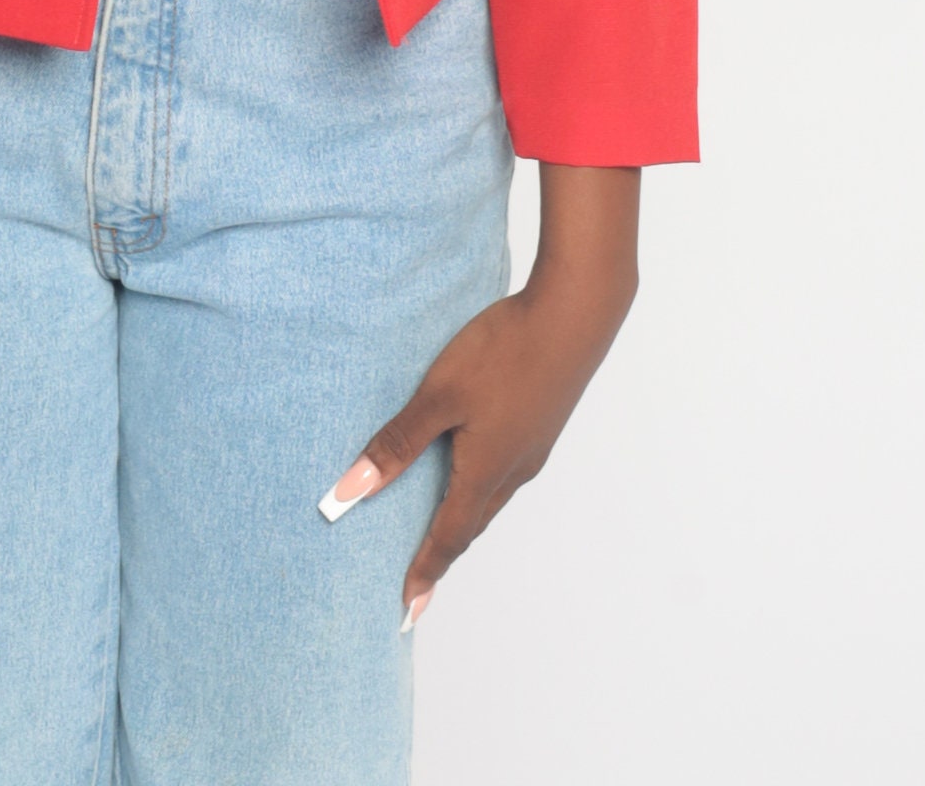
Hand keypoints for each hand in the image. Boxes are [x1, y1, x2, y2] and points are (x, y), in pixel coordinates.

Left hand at [318, 164, 639, 628]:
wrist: (573, 317)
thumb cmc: (503, 353)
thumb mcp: (439, 395)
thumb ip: (397, 442)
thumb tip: (351, 491)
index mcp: (484, 471)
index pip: (447, 537)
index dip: (424, 571)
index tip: (407, 609)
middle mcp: (513, 471)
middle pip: (470, 525)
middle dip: (442, 554)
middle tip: (420, 582)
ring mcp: (532, 448)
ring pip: (490, 499)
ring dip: (463, 521)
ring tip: (439, 532)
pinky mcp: (540, 425)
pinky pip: (504, 474)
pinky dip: (480, 488)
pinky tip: (472, 468)